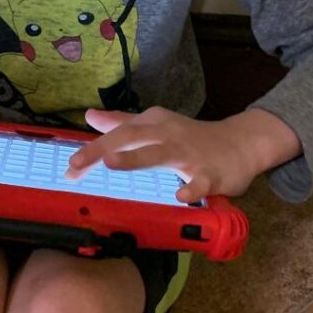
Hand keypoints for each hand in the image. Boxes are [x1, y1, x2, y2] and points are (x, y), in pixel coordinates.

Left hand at [65, 106, 273, 203]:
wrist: (241, 143)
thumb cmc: (192, 137)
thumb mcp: (157, 125)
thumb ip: (123, 122)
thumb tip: (90, 115)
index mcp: (153, 123)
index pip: (117, 133)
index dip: (92, 149)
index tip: (70, 168)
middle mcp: (167, 134)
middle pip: (131, 137)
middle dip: (101, 149)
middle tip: (75, 165)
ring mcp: (189, 153)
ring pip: (159, 154)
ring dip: (135, 158)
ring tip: (111, 163)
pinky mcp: (210, 173)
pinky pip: (199, 183)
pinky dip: (190, 190)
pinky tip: (180, 197)